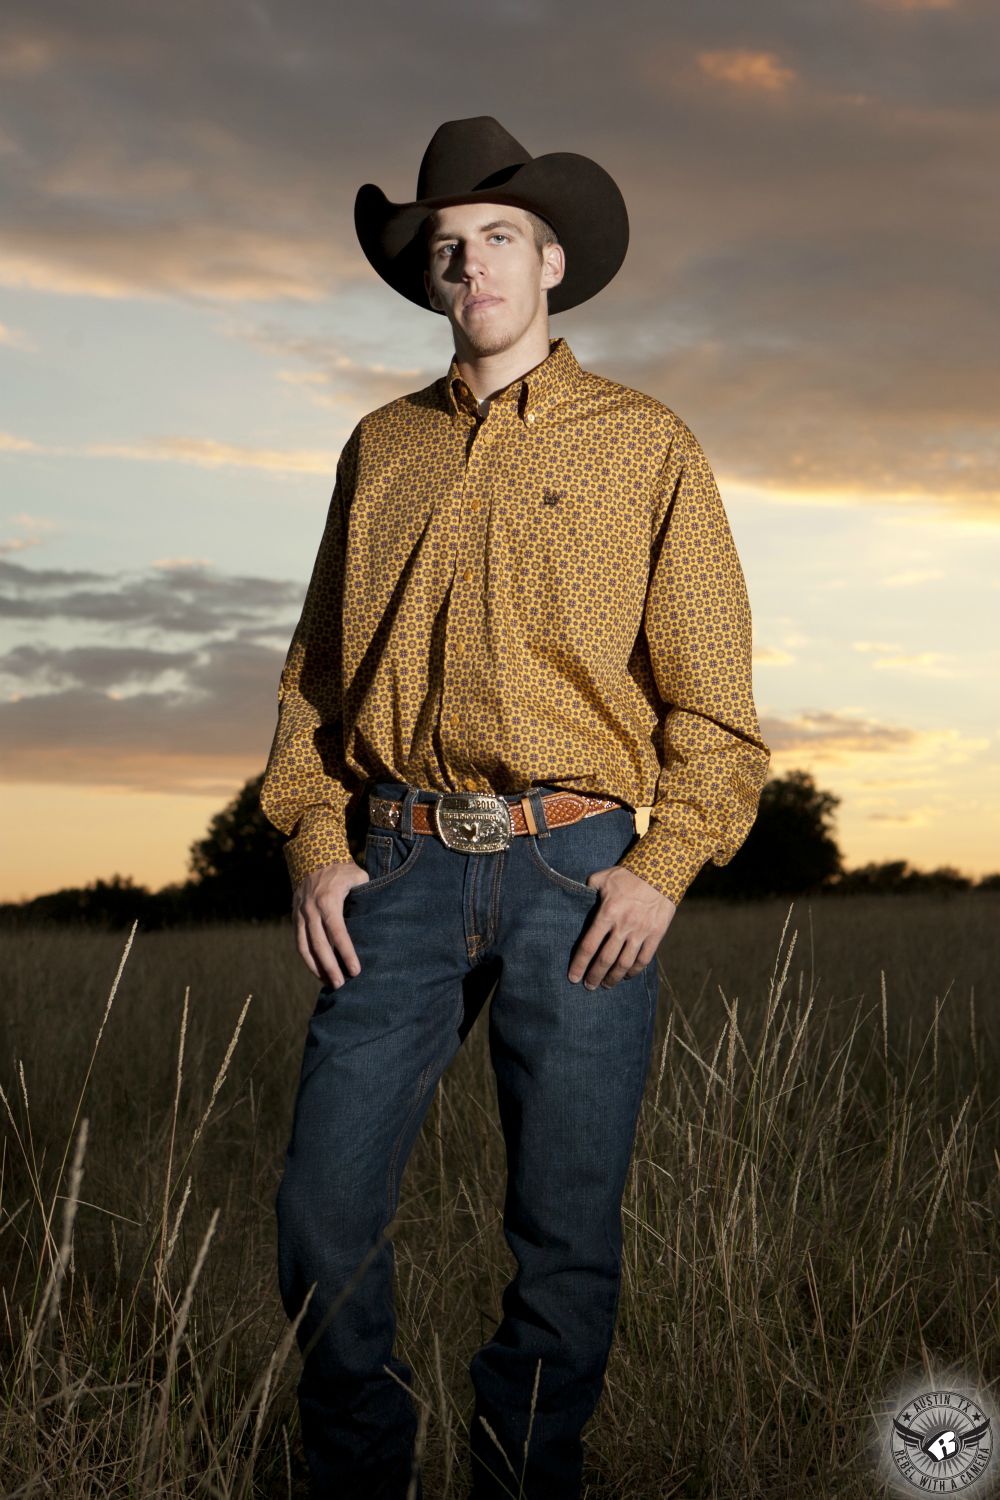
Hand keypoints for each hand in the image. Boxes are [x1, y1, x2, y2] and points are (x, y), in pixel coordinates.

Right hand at [293, 860, 371, 987]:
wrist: (313, 857)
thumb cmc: (342, 870)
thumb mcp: (359, 876)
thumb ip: (367, 895)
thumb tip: (380, 917)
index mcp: (328, 900)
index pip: (338, 932)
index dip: (347, 953)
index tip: (356, 970)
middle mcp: (311, 909)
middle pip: (319, 945)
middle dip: (330, 967)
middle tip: (341, 985)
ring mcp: (300, 914)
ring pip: (304, 947)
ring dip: (316, 967)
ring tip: (328, 983)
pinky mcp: (295, 918)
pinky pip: (299, 942)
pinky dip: (308, 958)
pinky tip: (318, 971)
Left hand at [567, 866, 675, 990]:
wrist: (662, 870)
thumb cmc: (628, 874)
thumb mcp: (603, 877)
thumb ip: (588, 888)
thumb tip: (577, 895)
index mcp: (607, 913)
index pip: (589, 946)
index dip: (579, 964)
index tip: (573, 977)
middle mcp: (623, 926)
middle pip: (605, 959)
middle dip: (595, 976)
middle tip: (588, 986)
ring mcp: (641, 932)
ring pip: (625, 964)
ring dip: (613, 978)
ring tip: (606, 985)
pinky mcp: (656, 934)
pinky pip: (644, 959)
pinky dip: (634, 971)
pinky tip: (626, 976)